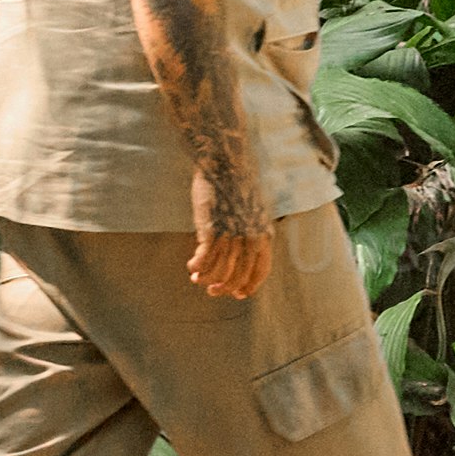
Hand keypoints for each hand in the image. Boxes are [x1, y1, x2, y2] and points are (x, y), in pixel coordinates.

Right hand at [186, 172, 269, 302]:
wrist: (225, 160)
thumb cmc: (236, 183)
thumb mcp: (251, 209)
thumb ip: (247, 231)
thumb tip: (235, 250)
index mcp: (264, 233)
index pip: (261, 270)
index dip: (250, 285)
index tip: (239, 295)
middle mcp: (250, 237)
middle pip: (238, 275)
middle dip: (224, 288)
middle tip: (211, 291)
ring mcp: (231, 233)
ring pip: (219, 269)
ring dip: (206, 278)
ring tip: (195, 277)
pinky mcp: (212, 228)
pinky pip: (204, 257)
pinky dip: (196, 265)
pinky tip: (191, 266)